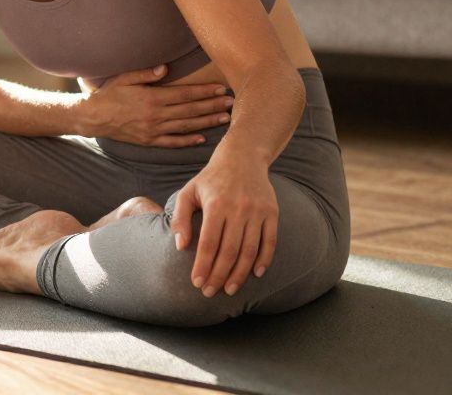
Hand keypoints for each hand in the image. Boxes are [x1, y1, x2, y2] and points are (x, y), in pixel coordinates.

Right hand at [83, 65, 232, 146]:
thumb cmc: (108, 94)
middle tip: (232, 103)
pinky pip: (172, 142)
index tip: (221, 88)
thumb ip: (145, 73)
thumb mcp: (124, 78)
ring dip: (207, 123)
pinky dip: (188, 141)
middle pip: (190, 111)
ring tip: (225, 119)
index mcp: (151, 98)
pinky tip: (202, 139)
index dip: (204, 92)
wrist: (92, 117)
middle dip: (212, 106)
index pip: (185, 95)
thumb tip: (165, 69)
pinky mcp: (149, 141)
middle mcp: (155, 116)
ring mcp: (153, 130)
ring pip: (186, 127)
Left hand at [170, 153, 277, 296]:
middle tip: (210, 292)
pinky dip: (264, 260)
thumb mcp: (188, 192)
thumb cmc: (210, 179)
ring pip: (250, 250)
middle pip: (229, 251)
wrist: (242, 158)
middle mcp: (238, 208)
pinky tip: (255, 274)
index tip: (196, 283)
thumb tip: (180, 247)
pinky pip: (270, 241)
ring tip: (229, 289)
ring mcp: (258, 211)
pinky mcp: (272, 212)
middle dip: (219, 275)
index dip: (202, 266)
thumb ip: (181, 219)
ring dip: (240, 273)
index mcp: (216, 205)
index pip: (208, 244)